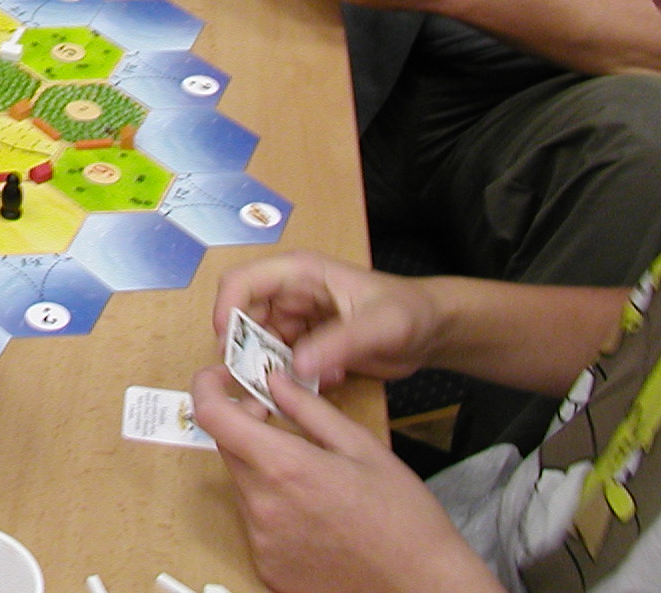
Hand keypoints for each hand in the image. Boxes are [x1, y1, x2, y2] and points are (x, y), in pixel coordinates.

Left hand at [190, 366, 500, 592]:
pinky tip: (313, 513)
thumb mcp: (362, 447)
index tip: (220, 378)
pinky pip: (256, 522)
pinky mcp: (267, 567)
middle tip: (277, 420)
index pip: (212, 416)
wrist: (423, 588)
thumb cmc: (405, 519)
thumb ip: (308, 409)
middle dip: (245, 426)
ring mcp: (262, 542)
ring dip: (263, 469)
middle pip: (228, 448)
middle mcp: (263, 506)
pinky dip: (273, 507)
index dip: (207, 388)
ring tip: (311, 477)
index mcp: (284, 467)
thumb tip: (274, 380)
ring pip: (243, 485)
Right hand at [214, 252, 444, 388]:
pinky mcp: (306, 344)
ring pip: (259, 343)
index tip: (228, 347)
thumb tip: (296, 367)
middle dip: (244, 348)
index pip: (242, 281)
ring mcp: (297, 319)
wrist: (433, 331)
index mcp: (299, 273)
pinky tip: (323, 382)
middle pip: (243, 316)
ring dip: (269, 367)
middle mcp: (290, 294)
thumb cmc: (408, 313)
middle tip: (254, 381)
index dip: (227, 310)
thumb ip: (338, 344)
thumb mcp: (378, 326)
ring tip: (295, 385)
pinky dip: (292, 377)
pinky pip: (281, 361)